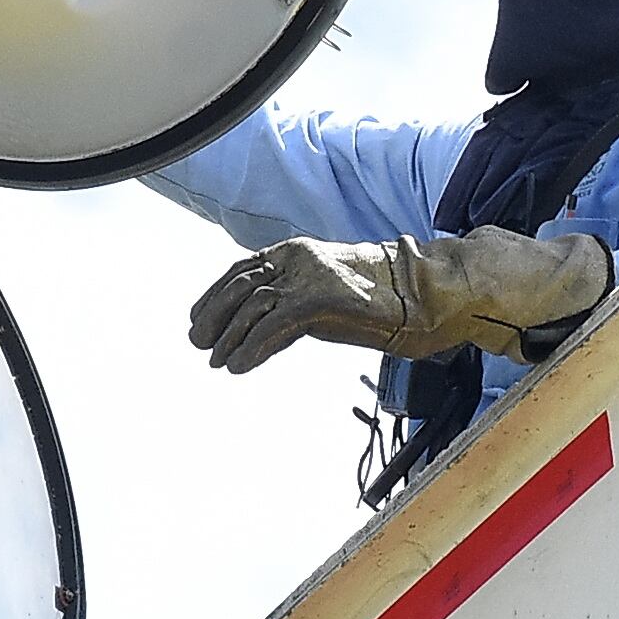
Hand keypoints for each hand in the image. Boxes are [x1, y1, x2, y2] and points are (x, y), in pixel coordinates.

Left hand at [188, 238, 406, 373]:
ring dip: (229, 336)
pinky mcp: (319, 298)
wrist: (420, 298)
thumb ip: (289, 311)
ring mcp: (308, 277)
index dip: (214, 295)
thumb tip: (255, 336)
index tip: (198, 319)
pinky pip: (273, 323)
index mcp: (295, 253)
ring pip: (251, 303)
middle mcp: (297, 260)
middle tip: (198, 342)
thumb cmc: (377, 304)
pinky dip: (251, 346)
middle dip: (213, 314)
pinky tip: (240, 365)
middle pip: (239, 283)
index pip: (241, 269)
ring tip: (217, 361)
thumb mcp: (322, 303)